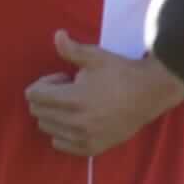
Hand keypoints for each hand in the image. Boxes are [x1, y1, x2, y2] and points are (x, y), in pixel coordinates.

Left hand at [25, 30, 183, 156]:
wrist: (150, 93)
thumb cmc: (120, 72)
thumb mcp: (95, 56)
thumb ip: (71, 49)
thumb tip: (57, 35)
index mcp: (74, 99)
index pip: (33, 96)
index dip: (44, 83)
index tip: (63, 78)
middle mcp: (76, 122)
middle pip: (37, 112)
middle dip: (47, 97)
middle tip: (68, 89)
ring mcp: (84, 137)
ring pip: (46, 128)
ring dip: (53, 114)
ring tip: (74, 104)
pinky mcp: (93, 148)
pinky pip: (60, 144)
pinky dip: (61, 132)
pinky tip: (76, 120)